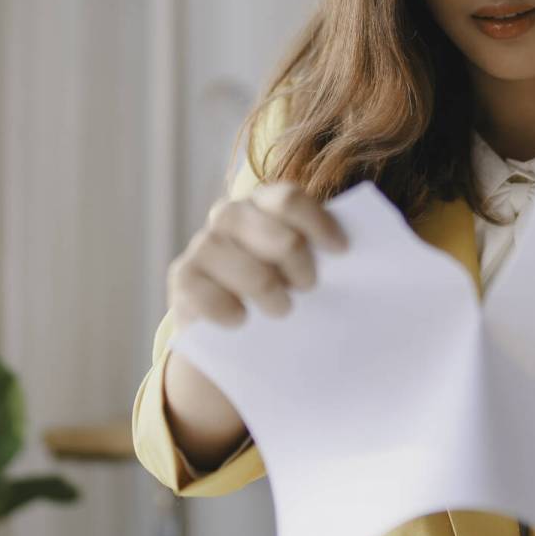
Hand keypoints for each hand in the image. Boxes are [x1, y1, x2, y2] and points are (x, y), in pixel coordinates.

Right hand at [167, 181, 347, 329]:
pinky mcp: (183, 277)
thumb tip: (351, 259)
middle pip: (275, 234)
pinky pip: (205, 291)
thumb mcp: (303, 270)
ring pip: (245, 266)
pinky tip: (242, 320)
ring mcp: (204, 245)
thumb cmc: (282, 291)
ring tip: (283, 310)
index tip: (342, 252)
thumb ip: (323, 257)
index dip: (319, 224)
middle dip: (299, 264)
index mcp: (265, 205)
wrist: (237, 336)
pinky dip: (228, 309)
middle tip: (309, 288)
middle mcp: (231, 216)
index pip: (290, 199)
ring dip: (268, 290)